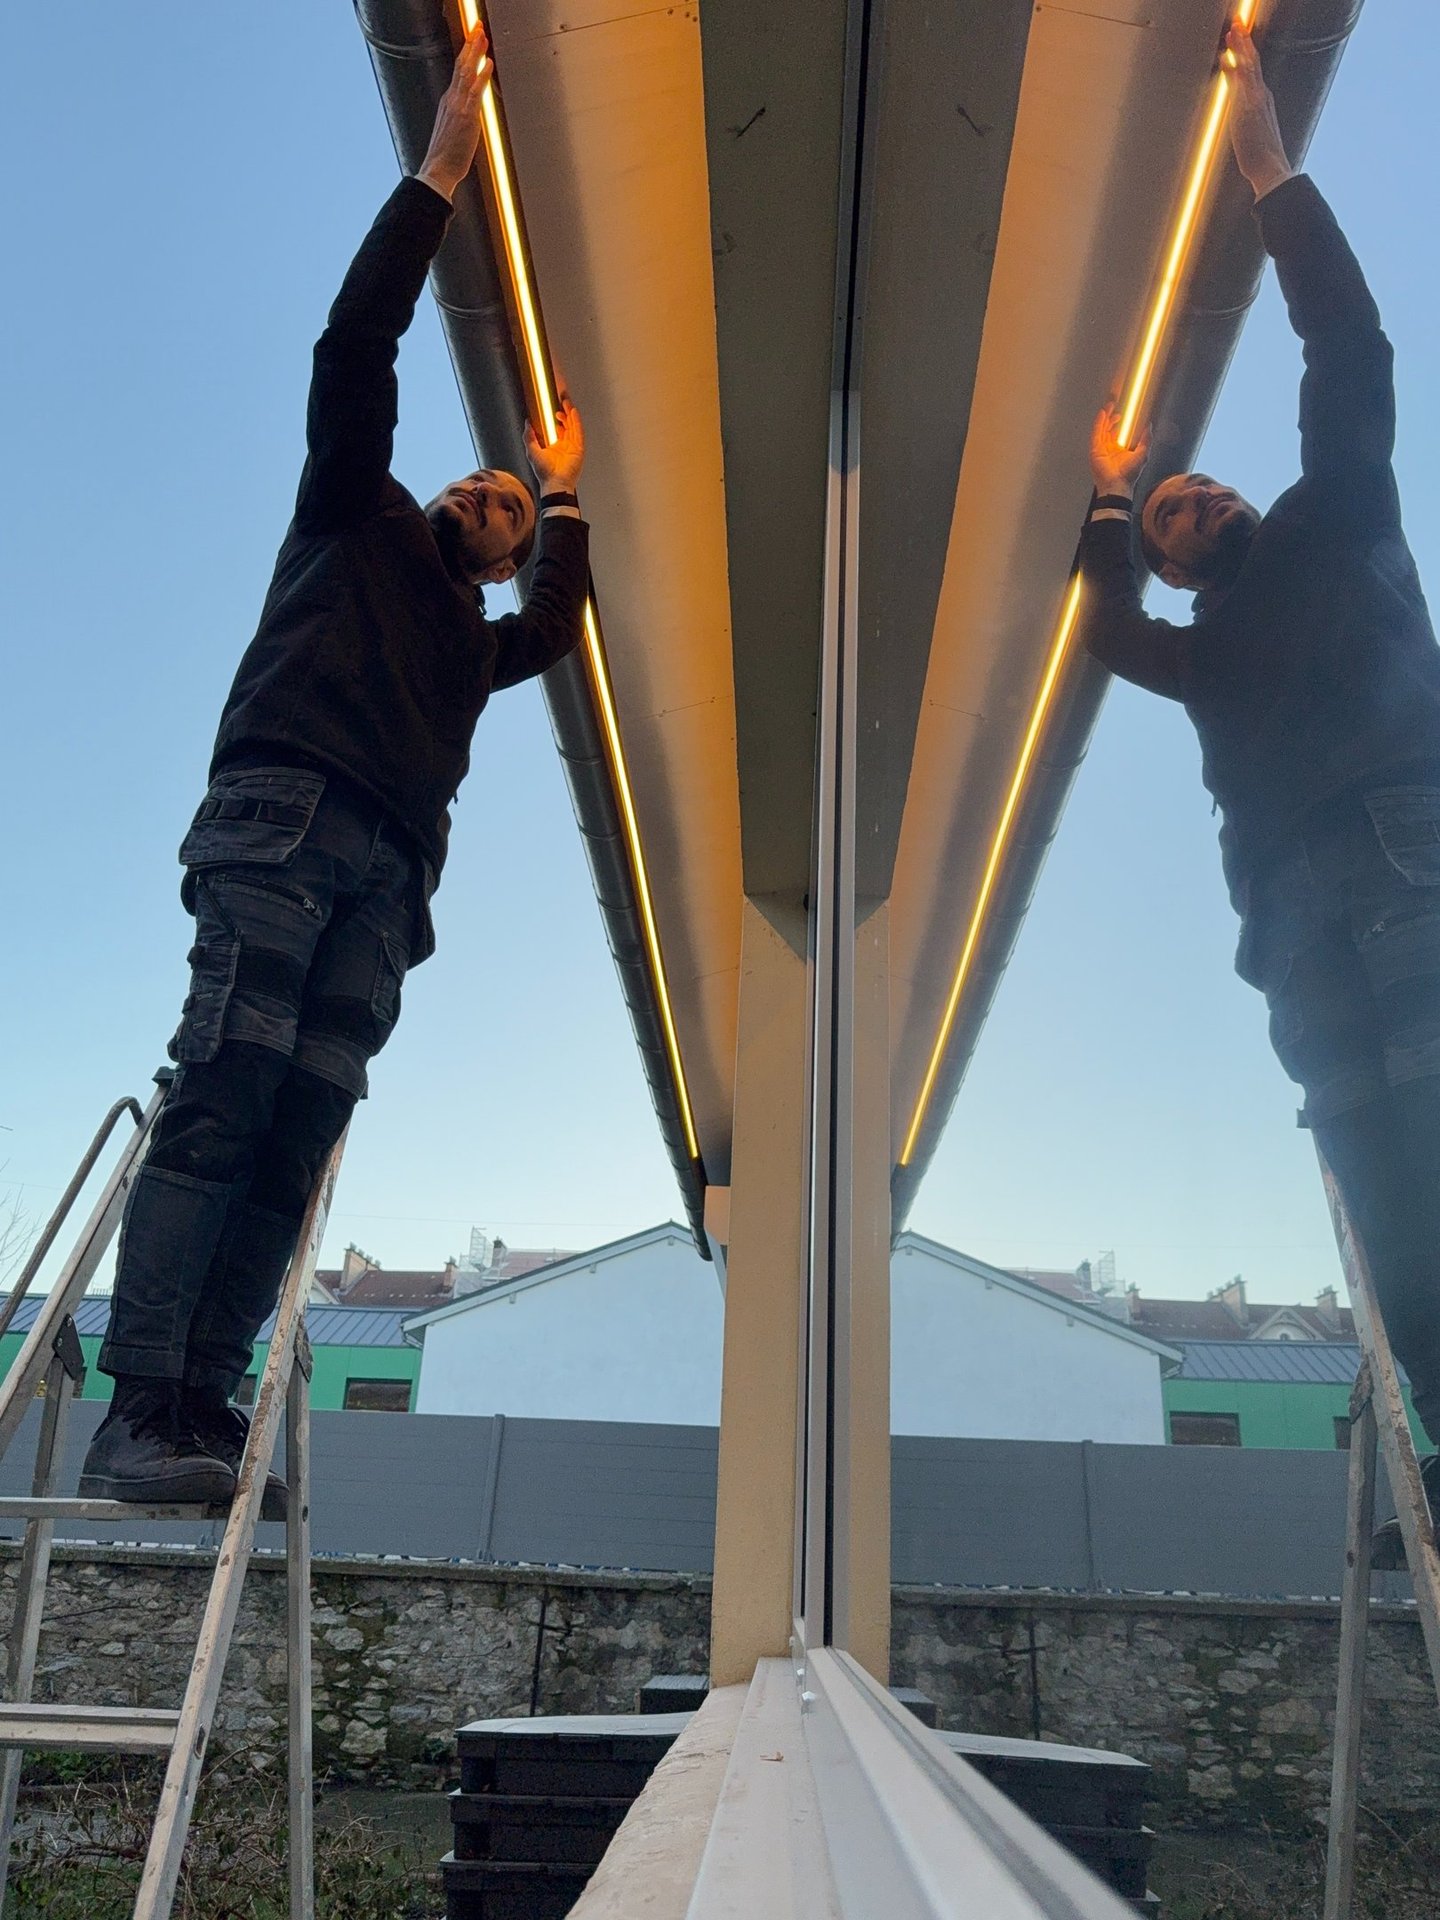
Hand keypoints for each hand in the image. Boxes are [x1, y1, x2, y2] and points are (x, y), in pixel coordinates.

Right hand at [416, 23, 492, 202]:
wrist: (438, 170)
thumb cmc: (445, 157)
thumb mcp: (452, 132)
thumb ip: (460, 119)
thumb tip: (468, 116)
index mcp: (448, 102)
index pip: (458, 71)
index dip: (465, 53)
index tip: (473, 39)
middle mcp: (451, 100)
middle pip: (461, 65)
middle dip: (470, 44)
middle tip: (477, 26)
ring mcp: (458, 107)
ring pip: (466, 72)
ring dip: (476, 52)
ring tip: (482, 35)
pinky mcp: (467, 117)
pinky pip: (475, 92)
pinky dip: (482, 75)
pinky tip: (488, 63)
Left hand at [526, 393, 584, 491]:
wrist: (554, 483)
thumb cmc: (544, 472)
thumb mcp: (532, 450)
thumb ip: (529, 436)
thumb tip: (527, 423)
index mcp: (556, 446)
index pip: (558, 427)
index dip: (556, 417)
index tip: (552, 406)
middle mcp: (565, 445)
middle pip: (567, 425)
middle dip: (564, 412)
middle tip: (561, 400)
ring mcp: (573, 447)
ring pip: (573, 426)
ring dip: (570, 414)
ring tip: (566, 402)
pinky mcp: (579, 449)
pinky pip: (578, 433)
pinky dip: (576, 422)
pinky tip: (573, 412)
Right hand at [1090, 403, 1148, 495]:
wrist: (1119, 485)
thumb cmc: (1129, 474)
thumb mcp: (1143, 453)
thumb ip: (1146, 439)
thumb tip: (1149, 425)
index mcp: (1118, 449)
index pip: (1116, 431)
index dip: (1119, 421)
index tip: (1123, 412)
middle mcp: (1108, 448)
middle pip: (1108, 428)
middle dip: (1111, 416)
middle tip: (1115, 405)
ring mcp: (1100, 449)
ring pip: (1101, 429)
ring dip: (1105, 417)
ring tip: (1109, 405)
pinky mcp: (1095, 450)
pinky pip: (1096, 433)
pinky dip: (1098, 423)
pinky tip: (1102, 414)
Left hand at [1225, 24, 1291, 199]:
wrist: (1270, 168)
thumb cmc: (1261, 155)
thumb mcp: (1253, 131)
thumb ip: (1249, 118)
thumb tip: (1244, 116)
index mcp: (1263, 98)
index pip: (1254, 68)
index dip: (1247, 51)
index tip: (1241, 36)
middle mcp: (1261, 95)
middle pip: (1253, 60)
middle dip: (1245, 40)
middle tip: (1237, 22)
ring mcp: (1256, 100)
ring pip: (1249, 66)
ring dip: (1240, 47)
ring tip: (1232, 31)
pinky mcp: (1248, 110)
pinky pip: (1240, 84)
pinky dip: (1233, 68)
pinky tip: (1225, 57)